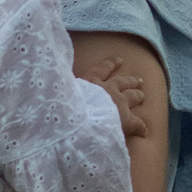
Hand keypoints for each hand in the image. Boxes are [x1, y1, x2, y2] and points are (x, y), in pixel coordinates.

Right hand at [73, 31, 166, 150]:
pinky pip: (137, 123)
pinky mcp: (126, 119)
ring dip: (137, 95)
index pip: (101, 70)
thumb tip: (46, 86)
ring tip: (143, 94)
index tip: (119, 60)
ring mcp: (118, 103)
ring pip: (132, 96)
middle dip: (130, 81)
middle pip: (122, 82)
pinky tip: (144, 130)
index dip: (110, 65)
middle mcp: (107, 89)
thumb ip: (62, 88)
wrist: (79, 122)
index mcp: (90, 82)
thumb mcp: (62, 93)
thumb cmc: (66, 108)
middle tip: (139, 80)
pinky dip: (141, 126)